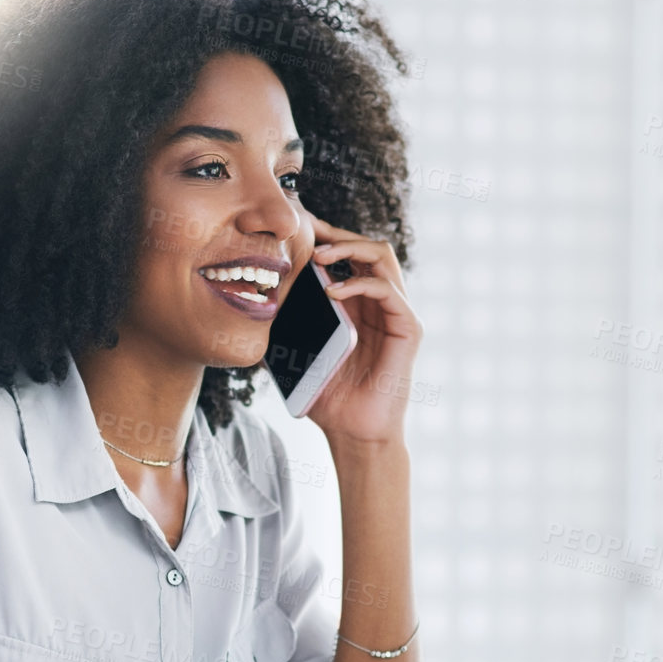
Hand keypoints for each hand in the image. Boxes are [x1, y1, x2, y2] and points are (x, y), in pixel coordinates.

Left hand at [303, 214, 422, 445]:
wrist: (354, 433)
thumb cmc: (329, 397)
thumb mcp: (298, 352)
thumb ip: (287, 324)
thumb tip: (254, 299)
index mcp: (357, 304)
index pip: (348, 255)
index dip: (325, 236)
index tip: (296, 228)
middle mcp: (380, 303)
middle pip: (367, 246)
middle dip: (336, 234)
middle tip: (307, 233)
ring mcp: (396, 313)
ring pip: (382, 257)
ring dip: (350, 248)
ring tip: (320, 257)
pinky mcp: (408, 328)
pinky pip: (388, 290)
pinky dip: (361, 283)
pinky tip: (333, 292)